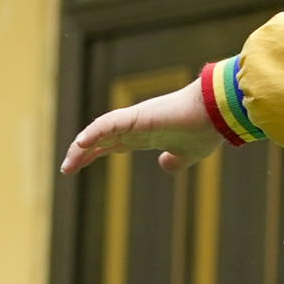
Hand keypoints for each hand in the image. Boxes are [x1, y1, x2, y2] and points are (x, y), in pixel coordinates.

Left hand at [60, 79, 224, 177]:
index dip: (92, 154)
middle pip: (99, 139)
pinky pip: (109, 123)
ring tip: (68, 164)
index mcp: (144, 136)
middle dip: (81, 154)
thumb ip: (175, 161)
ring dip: (82, 148)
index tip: (76, 168)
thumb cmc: (206, 131)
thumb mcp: (187, 155)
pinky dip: (94, 132)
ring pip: (99, 132)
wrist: (217, 114)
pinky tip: (80, 143)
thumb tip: (164, 166)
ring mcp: (135, 120)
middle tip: (66, 170)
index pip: (110, 144)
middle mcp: (135, 127)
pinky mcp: (138, 116)